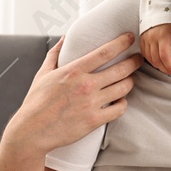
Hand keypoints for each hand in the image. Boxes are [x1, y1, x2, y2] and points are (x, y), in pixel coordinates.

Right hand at [11, 33, 142, 152]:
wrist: (32, 131)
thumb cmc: (36, 102)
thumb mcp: (43, 73)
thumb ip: (55, 54)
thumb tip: (63, 39)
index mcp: (74, 71)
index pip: (105, 52)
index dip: (121, 42)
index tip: (130, 38)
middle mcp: (86, 85)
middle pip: (121, 69)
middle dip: (134, 62)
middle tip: (139, 59)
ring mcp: (92, 104)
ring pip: (124, 88)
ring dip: (130, 82)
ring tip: (130, 79)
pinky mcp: (94, 120)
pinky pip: (119, 109)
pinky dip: (123, 103)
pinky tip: (120, 100)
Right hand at [140, 23, 170, 76]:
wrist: (159, 6)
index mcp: (162, 36)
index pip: (165, 56)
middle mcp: (151, 38)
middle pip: (157, 60)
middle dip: (166, 69)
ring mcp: (145, 39)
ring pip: (150, 58)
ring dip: (159, 66)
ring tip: (168, 68)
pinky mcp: (142, 39)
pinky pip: (145, 54)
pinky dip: (151, 60)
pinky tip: (158, 61)